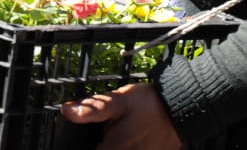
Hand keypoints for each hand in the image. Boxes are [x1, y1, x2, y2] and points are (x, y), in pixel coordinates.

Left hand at [61, 83, 182, 149]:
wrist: (180, 108)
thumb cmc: (148, 105)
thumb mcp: (118, 101)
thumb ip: (92, 109)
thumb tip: (66, 111)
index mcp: (113, 149)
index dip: (85, 146)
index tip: (94, 137)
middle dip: (105, 144)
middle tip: (110, 134)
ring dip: (117, 145)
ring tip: (122, 134)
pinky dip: (133, 146)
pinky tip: (135, 138)